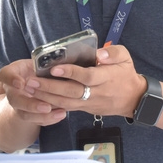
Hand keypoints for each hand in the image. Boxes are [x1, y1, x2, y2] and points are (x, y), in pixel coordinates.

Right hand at [0, 59, 67, 125]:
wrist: (31, 81)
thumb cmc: (36, 68)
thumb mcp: (37, 60)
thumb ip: (43, 61)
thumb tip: (57, 64)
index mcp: (10, 73)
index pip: (5, 75)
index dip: (11, 79)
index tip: (21, 83)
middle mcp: (11, 90)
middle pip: (14, 100)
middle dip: (30, 105)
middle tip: (46, 107)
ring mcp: (18, 105)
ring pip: (24, 114)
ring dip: (42, 116)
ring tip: (61, 112)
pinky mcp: (27, 114)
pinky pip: (35, 121)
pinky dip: (49, 119)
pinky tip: (61, 114)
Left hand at [29, 45, 145, 118]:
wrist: (133, 99)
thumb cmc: (126, 74)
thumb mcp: (125, 57)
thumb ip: (113, 53)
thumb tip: (99, 54)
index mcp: (106, 78)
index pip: (87, 77)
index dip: (70, 73)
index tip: (54, 68)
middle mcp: (97, 93)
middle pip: (71, 92)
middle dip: (50, 87)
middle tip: (31, 81)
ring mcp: (90, 103)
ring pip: (66, 103)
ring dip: (46, 97)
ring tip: (29, 90)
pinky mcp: (85, 109)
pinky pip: (67, 108)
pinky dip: (52, 105)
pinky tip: (37, 99)